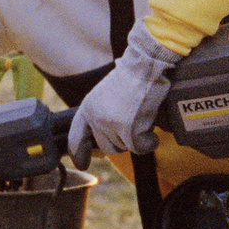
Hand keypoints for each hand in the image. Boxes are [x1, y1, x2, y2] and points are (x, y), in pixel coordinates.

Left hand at [68, 20, 181, 167]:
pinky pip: (140, 148)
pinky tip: (152, 134)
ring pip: (125, 147)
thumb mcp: (107, 93)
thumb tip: (108, 134)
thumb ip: (102, 112)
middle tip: (134, 126)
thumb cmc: (132, 75)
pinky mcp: (129, 131)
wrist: (145, 66)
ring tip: (143, 121)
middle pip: (107, 146)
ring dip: (136, 139)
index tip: (82, 163)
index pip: (76, 136)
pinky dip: (148, 143)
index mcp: (88, 107)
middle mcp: (96, 118)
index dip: (79, 152)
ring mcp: (112, 125)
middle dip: (122, 140)